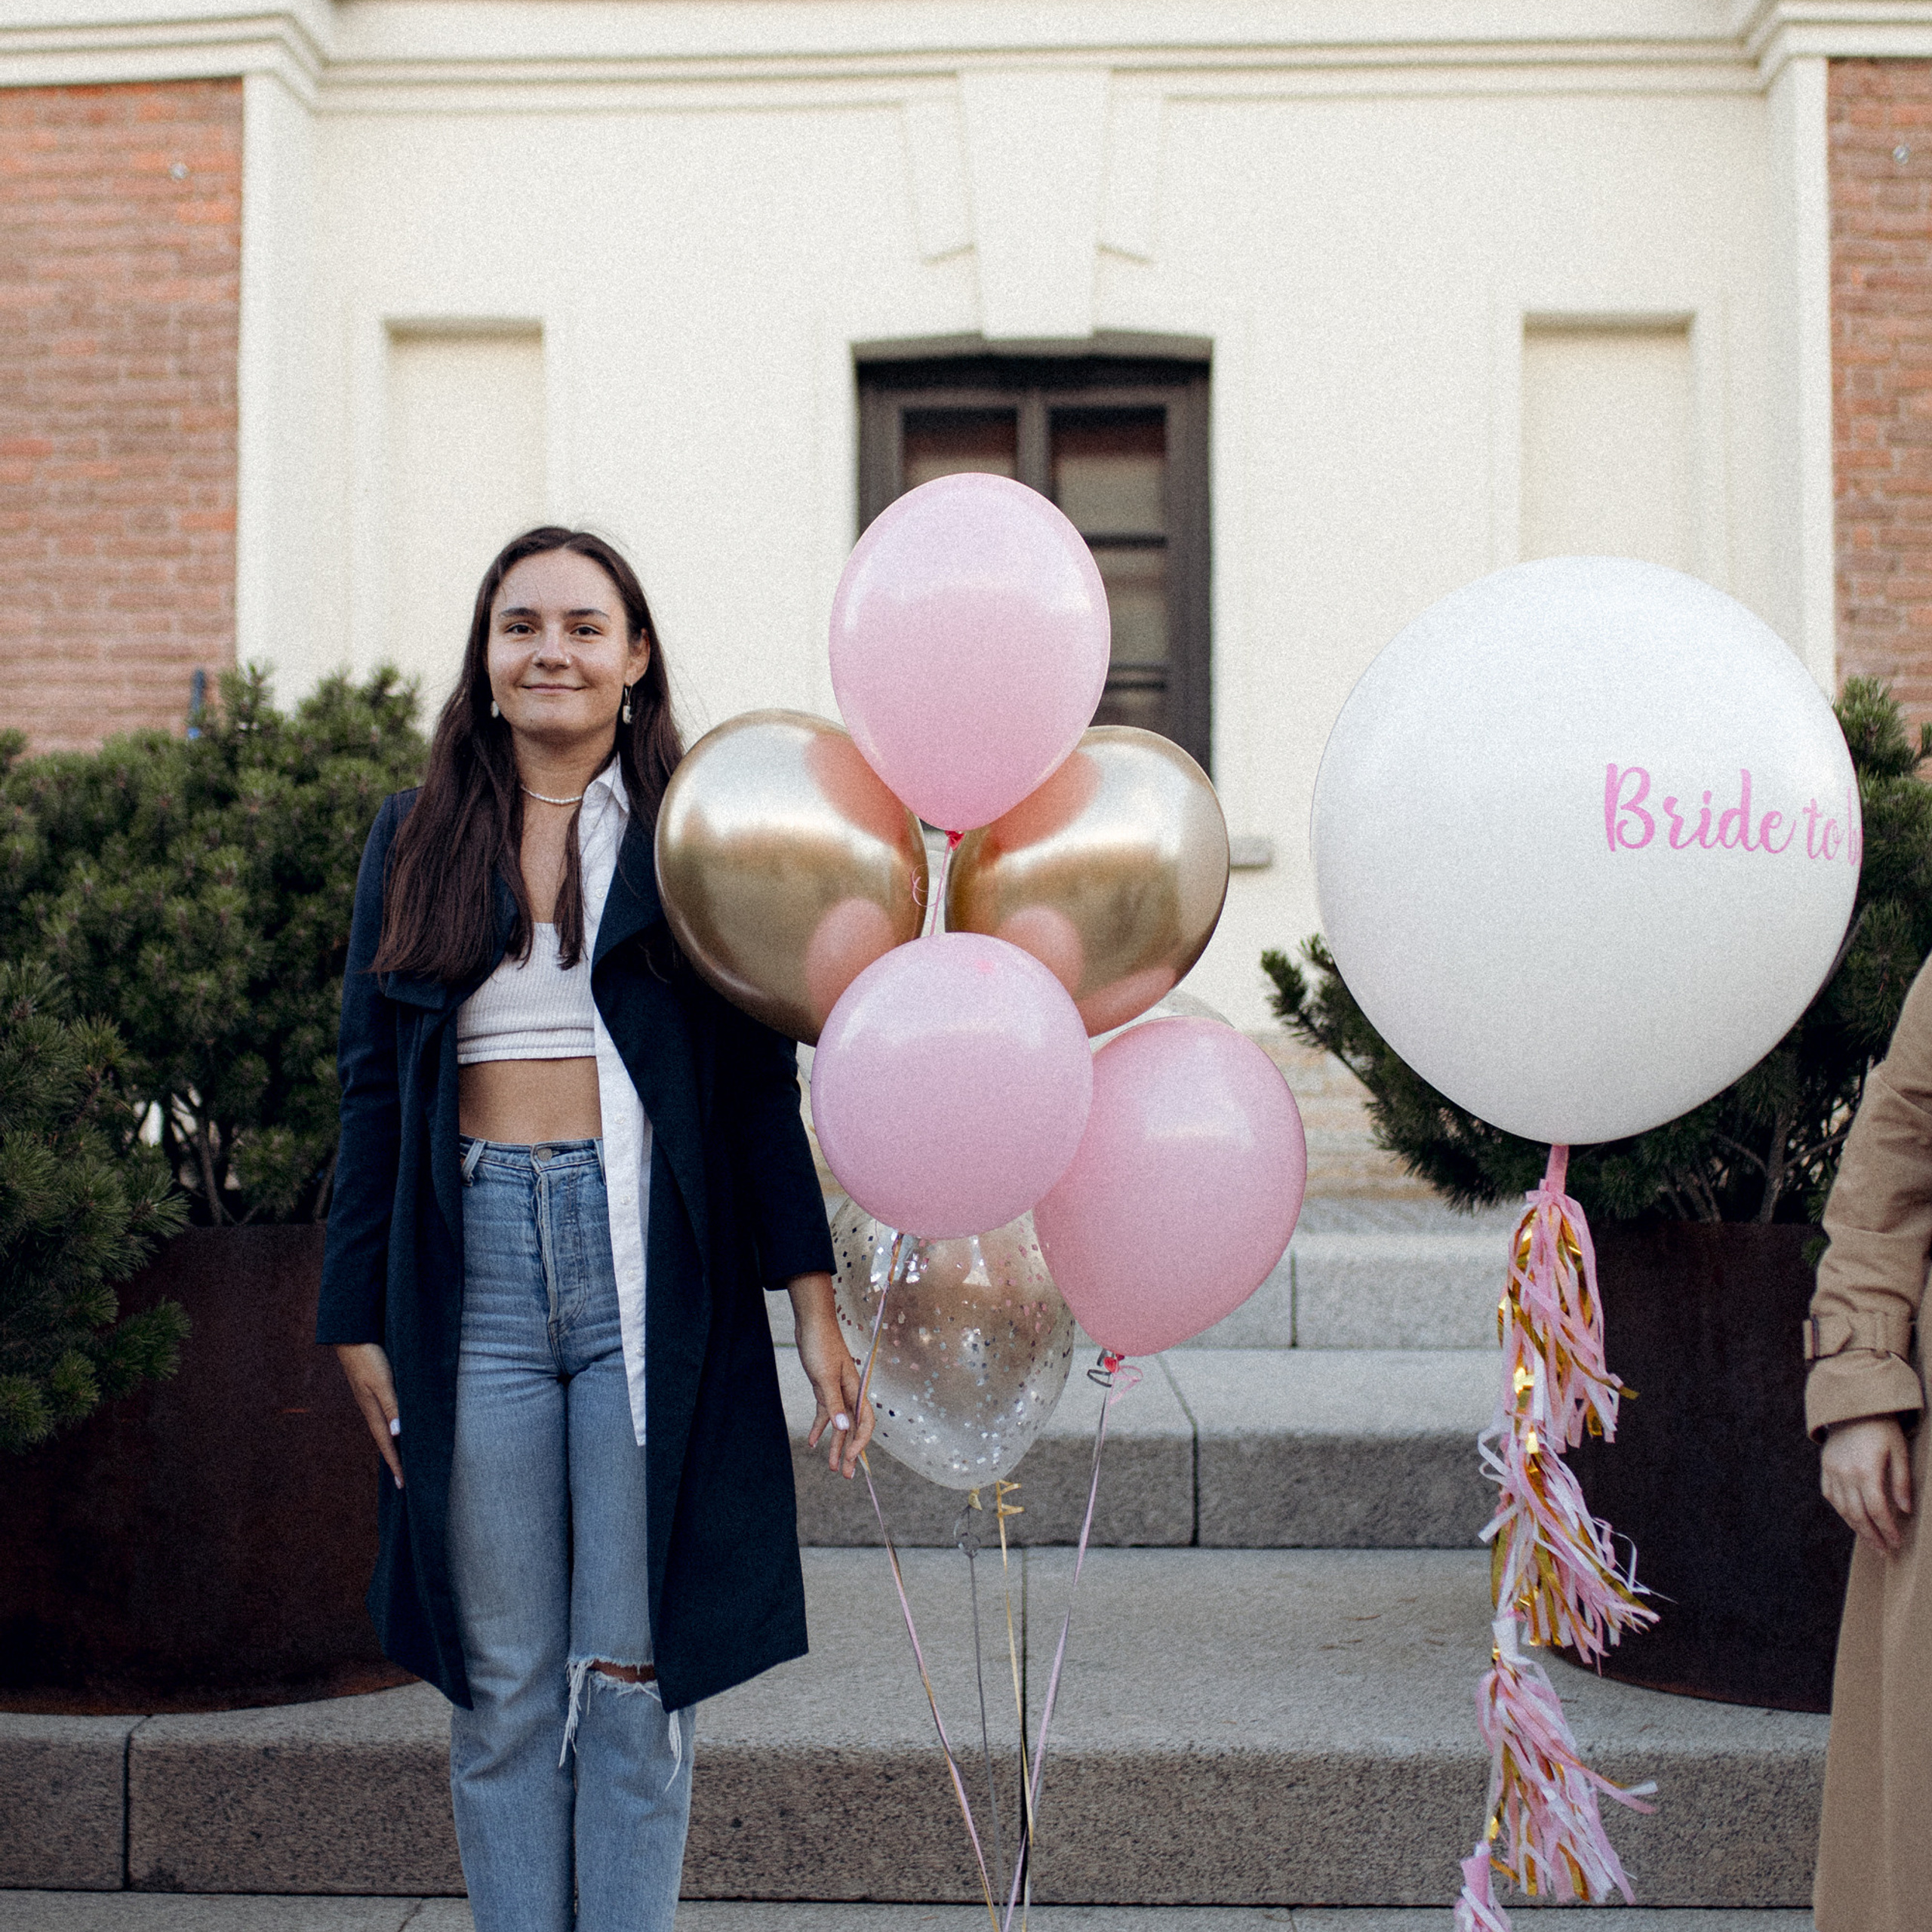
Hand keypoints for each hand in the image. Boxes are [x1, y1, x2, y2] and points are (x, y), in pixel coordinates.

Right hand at [336, 1342, 403, 1488]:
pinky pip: (384, 1413)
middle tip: (403, 1479)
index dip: (396, 1463)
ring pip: (384, 1427)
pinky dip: (392, 1426)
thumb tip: (397, 1434)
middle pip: (385, 1439)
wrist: (352, 1335)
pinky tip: (396, 1426)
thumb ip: (391, 1406)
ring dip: (393, 1444)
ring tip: (401, 1458)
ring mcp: (370, 1399)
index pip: (387, 1443)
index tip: (403, 1484)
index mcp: (372, 1410)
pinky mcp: (372, 1388)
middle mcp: (371, 1408)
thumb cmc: (369, 1357)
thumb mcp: (382, 1382)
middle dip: (394, 1459)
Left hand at [787, 1271, 873, 1479]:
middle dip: (849, 1452)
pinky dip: (820, 1427)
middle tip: (845, 1475)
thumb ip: (833, 1403)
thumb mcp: (824, 1377)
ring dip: (835, 1444)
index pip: (865, 1422)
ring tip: (831, 1466)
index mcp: (855, 1390)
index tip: (848, 1458)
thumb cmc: (821, 1345)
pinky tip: (814, 1441)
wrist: (812, 1322)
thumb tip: (843, 1428)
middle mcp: (850, 1393)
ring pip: (839, 1424)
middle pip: (853, 1428)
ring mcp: (838, 1390)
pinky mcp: (824, 1387)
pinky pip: (826, 1413)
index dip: (859, 1443)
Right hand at [1821, 1414, 1912, 1553]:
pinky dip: (1841, 1510)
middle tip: (1884, 1551)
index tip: (1897, 1543)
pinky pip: (1831, 1495)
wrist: (1853, 1407)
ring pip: (1842, 1508)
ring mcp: (1832, 1471)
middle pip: (1857, 1514)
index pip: (1876, 1509)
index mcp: (1866, 1470)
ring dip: (1856, 1527)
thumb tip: (1905, 1511)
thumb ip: (1902, 1482)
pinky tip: (1852, 1518)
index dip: (1887, 1529)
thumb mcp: (1900, 1452)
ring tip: (1871, 1540)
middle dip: (1872, 1535)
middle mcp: (1845, 1473)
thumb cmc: (1882, 1428)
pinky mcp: (1826, 1467)